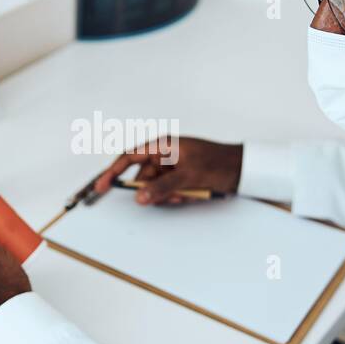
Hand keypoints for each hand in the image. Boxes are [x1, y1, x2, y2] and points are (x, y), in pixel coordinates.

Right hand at [93, 136, 242, 204]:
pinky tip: (192, 195)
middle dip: (154, 192)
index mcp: (162, 146)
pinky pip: (169, 193)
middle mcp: (164, 156)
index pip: (129, 157)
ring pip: (156, 189)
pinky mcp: (180, 180)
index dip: (112, 172)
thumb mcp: (189, 176)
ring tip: (187, 194)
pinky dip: (177, 197)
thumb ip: (162, 187)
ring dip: (169, 196)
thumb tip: (139, 197)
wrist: (244, 170)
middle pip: (143, 178)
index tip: (101, 187)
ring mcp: (172, 168)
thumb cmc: (218, 162)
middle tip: (171, 197)